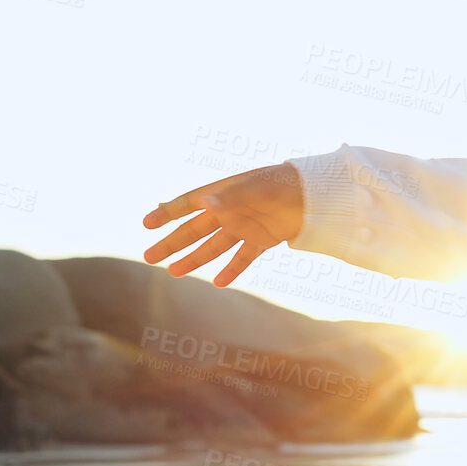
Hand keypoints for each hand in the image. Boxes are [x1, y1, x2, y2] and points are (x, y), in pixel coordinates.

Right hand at [141, 163, 304, 286]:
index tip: (147, 224)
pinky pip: (243, 257)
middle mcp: (230, 210)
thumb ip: (232, 197)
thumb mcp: (258, 188)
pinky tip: (219, 282)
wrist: (319, 194)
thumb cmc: (286, 183)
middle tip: (149, 257)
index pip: (188, 204)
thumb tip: (204, 203)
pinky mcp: (263, 240)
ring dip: (194, 259)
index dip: (167, 213)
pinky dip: (232, 269)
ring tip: (173, 272)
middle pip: (194, 230)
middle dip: (171, 243)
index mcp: (224, 192)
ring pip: (213, 246)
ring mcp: (245, 226)